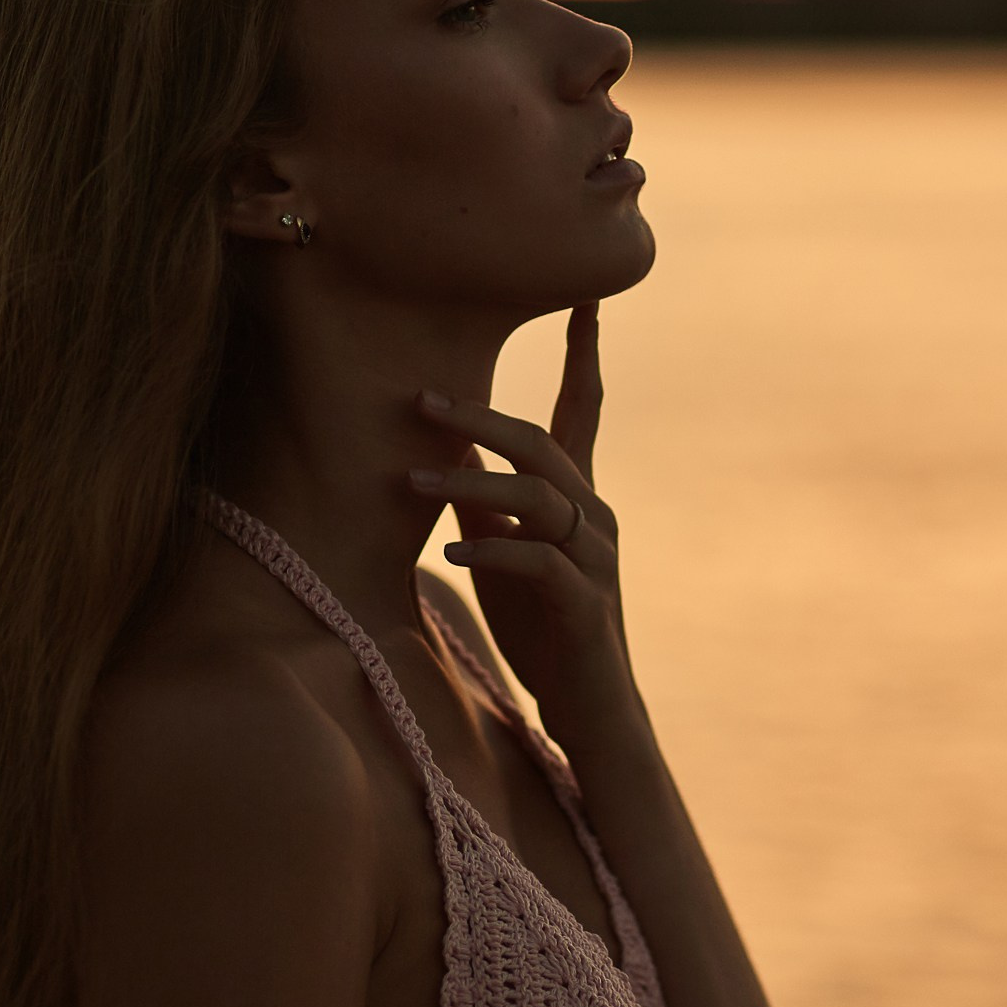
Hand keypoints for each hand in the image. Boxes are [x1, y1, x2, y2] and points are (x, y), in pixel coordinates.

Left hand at [413, 305, 643, 743]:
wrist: (592, 710)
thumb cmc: (546, 630)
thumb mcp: (507, 552)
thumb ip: (486, 502)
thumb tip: (444, 447)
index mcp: (581, 497)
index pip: (585, 409)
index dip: (585, 353)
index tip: (587, 297)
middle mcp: (596, 516)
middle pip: (544, 442)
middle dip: (483, 416)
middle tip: (421, 399)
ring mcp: (594, 557)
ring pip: (537, 495)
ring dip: (470, 482)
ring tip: (410, 481)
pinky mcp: (583, 601)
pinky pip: (537, 558)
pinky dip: (491, 547)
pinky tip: (451, 552)